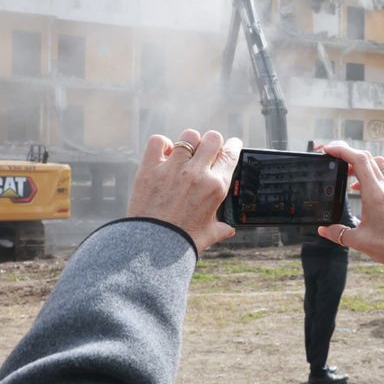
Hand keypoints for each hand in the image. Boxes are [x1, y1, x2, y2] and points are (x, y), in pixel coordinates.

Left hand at [127, 129, 241, 252]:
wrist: (153, 247)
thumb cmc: (182, 242)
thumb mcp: (209, 234)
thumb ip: (221, 228)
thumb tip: (229, 230)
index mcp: (216, 187)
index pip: (230, 154)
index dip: (233, 146)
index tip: (232, 144)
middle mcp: (197, 173)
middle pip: (212, 138)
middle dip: (212, 142)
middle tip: (207, 150)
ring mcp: (173, 168)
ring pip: (189, 136)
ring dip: (190, 142)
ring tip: (185, 152)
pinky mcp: (150, 168)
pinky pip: (158, 142)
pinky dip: (162, 144)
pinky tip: (164, 153)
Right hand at [316, 143, 383, 266]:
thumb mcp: (358, 241)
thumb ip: (338, 233)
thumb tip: (323, 230)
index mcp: (374, 193)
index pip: (358, 160)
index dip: (342, 151)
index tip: (328, 150)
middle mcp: (383, 188)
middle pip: (366, 158)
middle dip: (347, 153)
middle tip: (332, 158)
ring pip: (373, 164)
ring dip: (357, 162)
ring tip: (343, 172)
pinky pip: (378, 176)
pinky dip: (365, 174)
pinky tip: (357, 188)